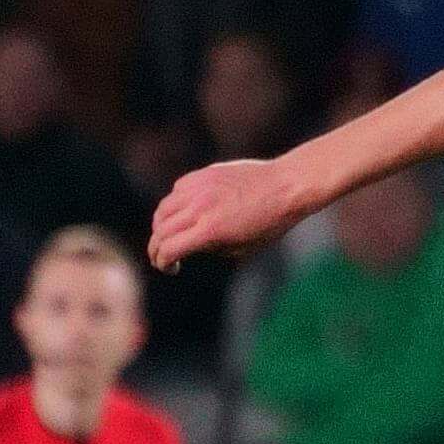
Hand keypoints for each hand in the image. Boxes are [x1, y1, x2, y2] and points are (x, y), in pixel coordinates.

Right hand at [149, 157, 303, 269]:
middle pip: (161, 231)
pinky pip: (176, 191)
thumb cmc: (270, 222)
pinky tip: (184, 213)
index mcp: (210, 230)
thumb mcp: (242, 247)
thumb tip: (188, 248)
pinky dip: (174, 205)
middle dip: (157, 248)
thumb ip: (211, 249)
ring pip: (163, 210)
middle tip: (162, 257)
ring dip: (161, 227)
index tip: (169, 268)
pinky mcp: (202, 174)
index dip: (162, 263)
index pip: (169, 249)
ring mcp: (198, 188)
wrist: (286, 186)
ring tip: (169, 236)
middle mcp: (199, 208)